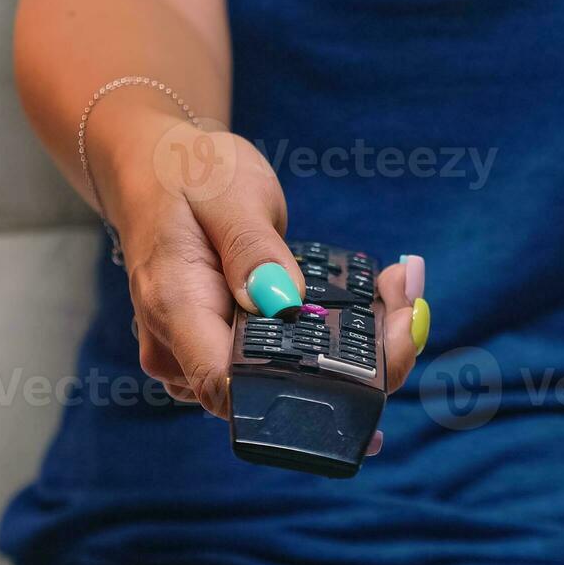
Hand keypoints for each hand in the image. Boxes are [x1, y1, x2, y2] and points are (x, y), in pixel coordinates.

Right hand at [108, 123, 423, 424]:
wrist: (156, 170)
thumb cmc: (186, 172)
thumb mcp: (226, 191)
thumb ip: (252, 247)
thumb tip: (283, 303)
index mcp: (174, 309)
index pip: (231, 388)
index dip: (311, 390)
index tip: (382, 348)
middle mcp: (181, 350)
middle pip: (273, 394)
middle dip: (356, 362)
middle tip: (407, 297)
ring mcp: (200, 358)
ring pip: (285, 384)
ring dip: (354, 352)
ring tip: (397, 289)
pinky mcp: (224, 353)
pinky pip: (282, 365)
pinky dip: (331, 343)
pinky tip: (374, 304)